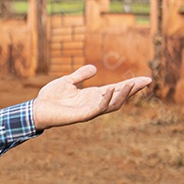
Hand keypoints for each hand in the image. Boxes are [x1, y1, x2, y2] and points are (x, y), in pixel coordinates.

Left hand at [32, 65, 151, 129]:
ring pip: (112, 105)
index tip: (146, 79)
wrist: (37, 109)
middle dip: (133, 90)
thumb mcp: (67, 81)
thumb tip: (95, 68)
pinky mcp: (82, 115)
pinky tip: (109, 90)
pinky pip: (97, 109)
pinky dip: (105, 100)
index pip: (116, 89)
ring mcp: (89, 110)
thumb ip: (80, 75)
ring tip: (132, 84)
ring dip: (123, 95)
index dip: (130, 84)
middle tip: (147, 81)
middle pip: (119, 97)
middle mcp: (94, 103)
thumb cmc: (51, 97)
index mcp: (92, 95)